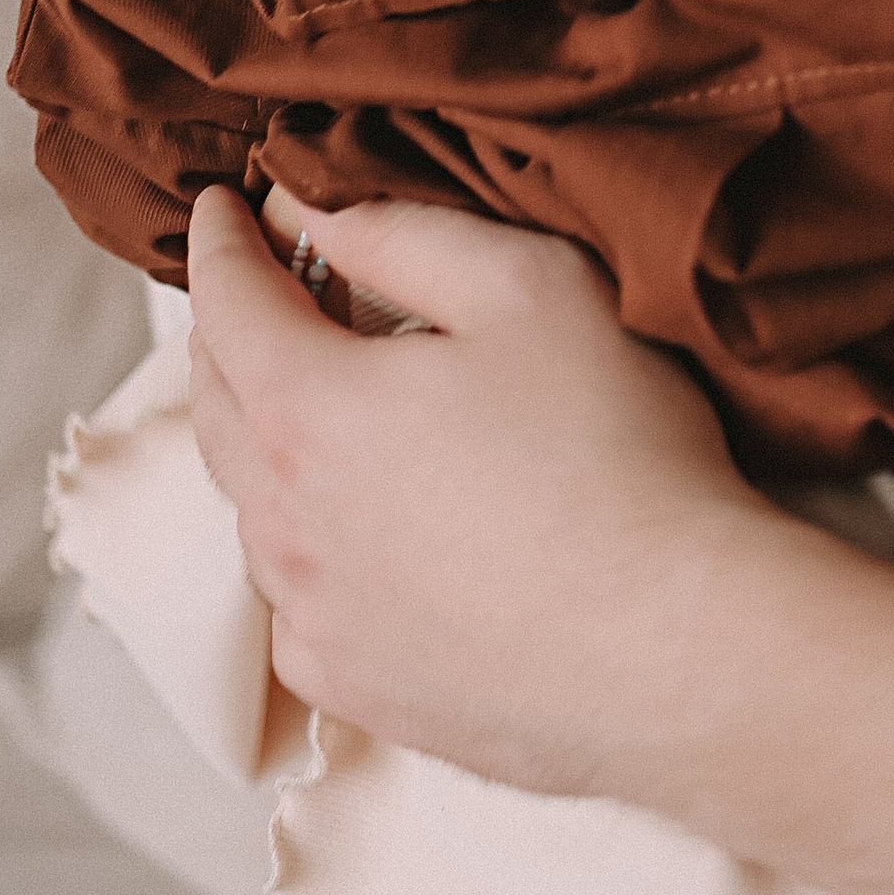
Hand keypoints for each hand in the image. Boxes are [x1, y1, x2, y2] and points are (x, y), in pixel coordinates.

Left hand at [185, 186, 768, 794]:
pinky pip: (300, 606)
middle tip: (256, 292)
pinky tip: (368, 539)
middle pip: (216, 407)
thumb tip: (312, 210)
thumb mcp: (527, 287)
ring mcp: (312, 617)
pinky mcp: (355, 688)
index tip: (217, 206)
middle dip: (227, 336)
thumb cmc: (614, 453)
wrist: (676, 645)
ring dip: (270, 448)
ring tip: (318, 411)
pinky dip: (311, 554)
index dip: (219, 241)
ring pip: (255, 512)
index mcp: (309, 410)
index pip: (228, 302)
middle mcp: (283, 523)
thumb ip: (402, 233)